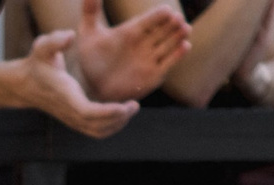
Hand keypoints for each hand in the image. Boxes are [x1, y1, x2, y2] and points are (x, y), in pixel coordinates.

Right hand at [6, 29, 141, 137]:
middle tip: (134, 105)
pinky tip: (121, 112)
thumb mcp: (42, 47)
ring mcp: (73, 120)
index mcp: (65, 96)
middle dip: (118, 118)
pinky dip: (112, 127)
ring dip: (117, 125)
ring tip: (131, 109)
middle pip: (96, 126)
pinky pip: (96, 131)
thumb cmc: (38, 63)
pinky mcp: (76, 121)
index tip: (123, 107)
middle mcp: (70, 112)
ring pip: (98, 132)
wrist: (26, 84)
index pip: (87, 112)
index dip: (106, 113)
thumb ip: (55, 40)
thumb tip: (70, 37)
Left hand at [73, 0, 190, 101]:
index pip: (149, 19)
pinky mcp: (153, 74)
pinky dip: (177, 55)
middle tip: (178, 19)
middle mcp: (144, 42)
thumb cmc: (90, 58)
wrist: (91, 86)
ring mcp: (150, 58)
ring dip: (178, 36)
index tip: (166, 11)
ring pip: (168, 44)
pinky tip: (185, 46)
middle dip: (171, 24)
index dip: (158, 15)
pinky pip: (168, 63)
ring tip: (186, 28)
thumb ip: (90, 10)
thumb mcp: (88, 33)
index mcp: (131, 30)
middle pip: (162, 30)